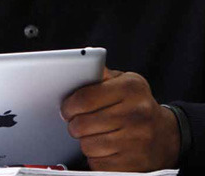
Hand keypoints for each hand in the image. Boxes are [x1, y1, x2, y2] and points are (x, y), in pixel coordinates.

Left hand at [61, 68, 179, 171]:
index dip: (69, 106)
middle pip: (82, 124)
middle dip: (74, 125)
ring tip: (94, 135)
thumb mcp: (125, 82)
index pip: (84, 99)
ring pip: (87, 145)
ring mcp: (137, 140)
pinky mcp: (133, 163)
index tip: (67, 109)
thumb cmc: (136, 105)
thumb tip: (77, 69)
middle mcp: (137, 113)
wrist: (166, 135)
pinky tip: (105, 149)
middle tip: (78, 123)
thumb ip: (101, 76)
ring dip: (85, 142)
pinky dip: (96, 158)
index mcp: (131, 88)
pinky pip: (97, 163)